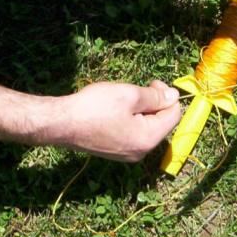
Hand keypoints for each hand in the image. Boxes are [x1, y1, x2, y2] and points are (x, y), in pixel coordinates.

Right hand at [55, 80, 180, 161]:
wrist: (62, 123)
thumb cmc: (94, 107)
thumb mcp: (130, 95)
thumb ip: (156, 97)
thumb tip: (175, 97)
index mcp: (148, 139)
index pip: (174, 116)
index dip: (169, 96)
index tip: (153, 82)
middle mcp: (141, 152)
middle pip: (161, 123)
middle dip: (155, 103)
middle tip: (140, 87)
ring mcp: (128, 154)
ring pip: (147, 127)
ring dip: (142, 110)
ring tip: (125, 98)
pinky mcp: (116, 151)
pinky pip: (134, 133)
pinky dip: (131, 119)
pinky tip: (116, 109)